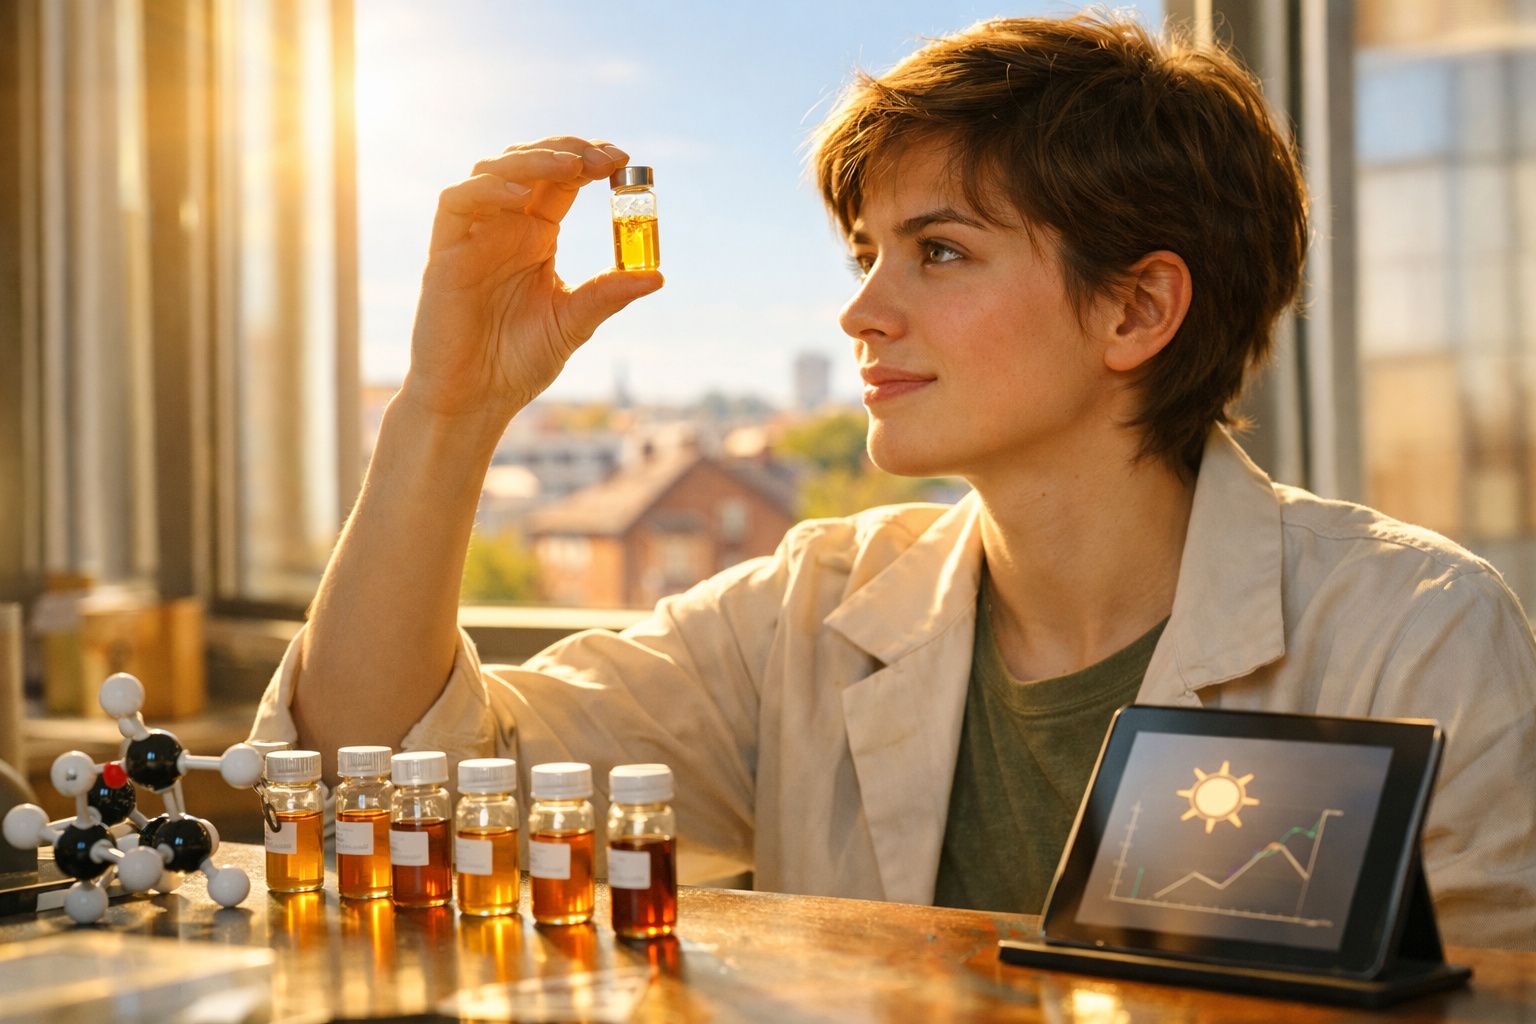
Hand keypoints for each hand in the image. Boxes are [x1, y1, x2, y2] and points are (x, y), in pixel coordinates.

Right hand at [401, 136, 664, 430]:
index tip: (623, 159)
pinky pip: (457, 203)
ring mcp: (473, 236)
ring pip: (492, 172)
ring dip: (532, 160)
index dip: (588, 161)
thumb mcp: (573, 322)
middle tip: (605, 158)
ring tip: (571, 167)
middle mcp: (504, 227)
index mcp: (535, 236)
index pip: (562, 181)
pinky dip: (489, 191)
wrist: (475, 399)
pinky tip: (523, 199)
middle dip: (567, 151)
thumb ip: (608, 294)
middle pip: (529, 164)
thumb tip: (658, 275)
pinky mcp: (444, 253)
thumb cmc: (517, 361)